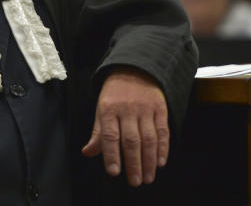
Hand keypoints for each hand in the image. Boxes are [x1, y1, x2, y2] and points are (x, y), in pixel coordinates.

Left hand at [81, 67, 168, 186]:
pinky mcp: (160, 108)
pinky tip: (161, 162)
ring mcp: (145, 108)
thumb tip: (87, 152)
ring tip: (148, 177)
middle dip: (133, 163)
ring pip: (148, 138)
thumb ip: (98, 133)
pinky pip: (162, 131)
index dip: (112, 155)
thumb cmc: (114, 95)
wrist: (134, 69)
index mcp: (109, 109)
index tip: (114, 173)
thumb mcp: (101, 109)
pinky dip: (163, 148)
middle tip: (135, 182)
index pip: (110, 135)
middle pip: (131, 140)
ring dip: (149, 160)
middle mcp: (127, 109)